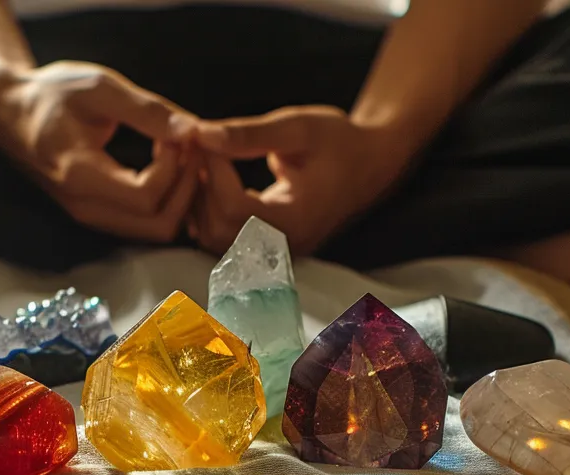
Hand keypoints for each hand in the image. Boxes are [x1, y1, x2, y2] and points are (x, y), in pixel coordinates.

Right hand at [0, 61, 200, 241]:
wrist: (10, 112)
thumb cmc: (49, 95)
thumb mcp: (98, 88)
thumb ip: (146, 110)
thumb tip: (191, 129)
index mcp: (80, 175)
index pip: (146, 196)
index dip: (174, 169)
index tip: (176, 136)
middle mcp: (84, 207)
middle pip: (158, 225)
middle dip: (186, 189)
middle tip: (190, 150)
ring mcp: (89, 216)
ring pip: (154, 232)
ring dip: (180, 199)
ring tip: (181, 157)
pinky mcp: (95, 216)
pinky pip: (143, 226)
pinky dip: (167, 204)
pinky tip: (168, 169)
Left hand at [188, 105, 411, 253]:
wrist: (370, 163)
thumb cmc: (339, 141)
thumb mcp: (298, 128)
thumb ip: (250, 135)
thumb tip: (202, 134)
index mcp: (296, 218)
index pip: (232, 207)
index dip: (212, 171)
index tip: (208, 137)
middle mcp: (284, 244)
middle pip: (217, 229)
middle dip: (200, 188)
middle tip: (198, 149)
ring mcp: (275, 250)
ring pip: (214, 239)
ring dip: (200, 201)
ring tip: (204, 162)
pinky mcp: (268, 246)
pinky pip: (224, 238)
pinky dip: (209, 210)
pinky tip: (213, 179)